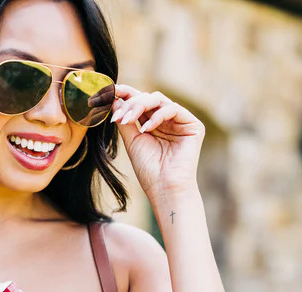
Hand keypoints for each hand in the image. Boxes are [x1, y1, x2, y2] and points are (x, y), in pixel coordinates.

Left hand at [89, 83, 204, 198]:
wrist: (165, 189)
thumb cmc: (149, 171)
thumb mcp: (132, 142)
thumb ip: (125, 120)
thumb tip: (116, 98)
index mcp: (153, 124)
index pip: (139, 102)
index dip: (125, 94)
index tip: (108, 92)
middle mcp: (167, 120)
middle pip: (147, 98)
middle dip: (130, 103)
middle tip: (117, 116)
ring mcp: (180, 121)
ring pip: (158, 99)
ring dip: (139, 106)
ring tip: (127, 120)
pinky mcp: (193, 125)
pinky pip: (173, 109)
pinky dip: (157, 116)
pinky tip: (146, 130)